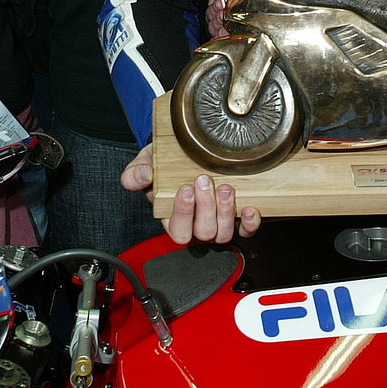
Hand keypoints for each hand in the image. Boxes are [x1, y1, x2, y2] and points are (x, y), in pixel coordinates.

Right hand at [121, 148, 260, 244]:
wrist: (183, 154)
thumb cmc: (164, 164)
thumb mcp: (146, 164)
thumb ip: (136, 172)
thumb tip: (142, 176)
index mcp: (173, 218)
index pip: (178, 230)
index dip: (183, 214)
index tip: (185, 189)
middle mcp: (197, 224)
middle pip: (204, 232)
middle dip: (206, 207)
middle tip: (205, 181)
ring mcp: (218, 222)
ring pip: (224, 233)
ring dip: (226, 212)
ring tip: (225, 188)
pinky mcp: (237, 218)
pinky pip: (245, 230)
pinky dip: (249, 223)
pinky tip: (249, 208)